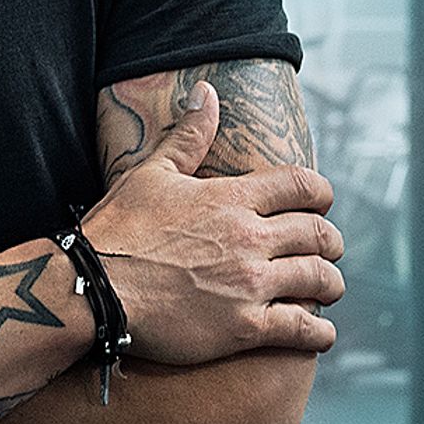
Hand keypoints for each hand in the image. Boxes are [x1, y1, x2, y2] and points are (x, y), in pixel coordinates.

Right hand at [81, 81, 344, 364]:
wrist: (93, 289)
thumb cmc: (117, 229)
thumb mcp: (151, 172)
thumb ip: (189, 135)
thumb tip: (207, 92)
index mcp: (232, 198)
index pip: (302, 185)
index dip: (321, 193)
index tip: (322, 202)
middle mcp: (249, 238)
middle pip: (318, 233)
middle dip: (330, 241)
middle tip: (328, 248)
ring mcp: (250, 284)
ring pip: (319, 278)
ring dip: (330, 282)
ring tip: (328, 287)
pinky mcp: (244, 328)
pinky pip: (302, 328)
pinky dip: (319, 330)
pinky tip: (321, 331)